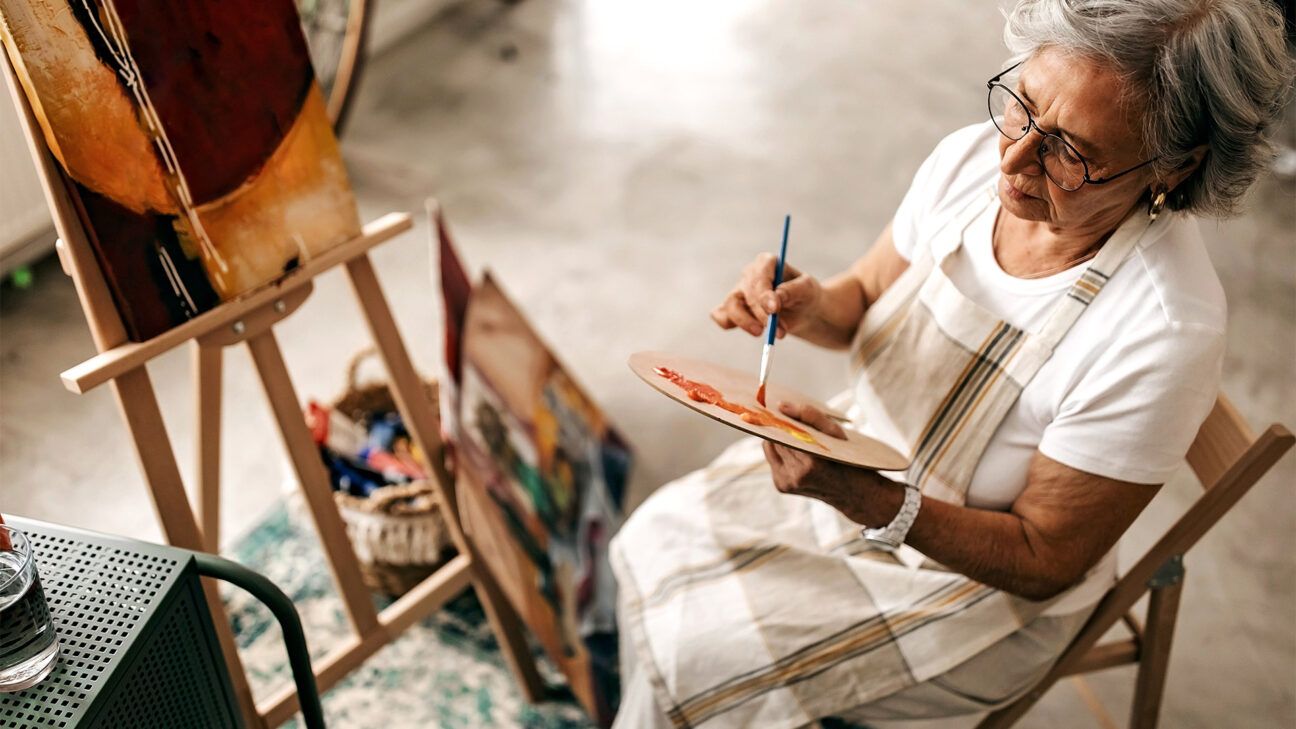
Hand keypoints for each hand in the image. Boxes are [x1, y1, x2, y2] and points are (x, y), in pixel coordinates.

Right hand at [710, 253, 822, 338]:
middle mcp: (749, 275)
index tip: (774, 310)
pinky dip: (728, 324)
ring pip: (731, 305)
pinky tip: (750, 330)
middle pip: (747, 293)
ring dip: (746, 323)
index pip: (760, 274)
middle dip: (762, 315)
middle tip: (779, 332)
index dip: (764, 292)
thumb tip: (776, 296)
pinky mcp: (732, 309)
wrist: (802, 311)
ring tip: (764, 334)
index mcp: (766, 263)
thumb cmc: (805, 295)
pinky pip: (721, 316)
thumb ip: (793, 290)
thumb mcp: (807, 290)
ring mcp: (738, 292)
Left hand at [762, 402, 900, 523]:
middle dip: (781, 429)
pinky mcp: (781, 486)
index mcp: (811, 463)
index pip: (783, 432)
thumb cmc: (847, 459)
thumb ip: (810, 415)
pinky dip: (782, 453)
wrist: (852, 493)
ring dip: (780, 441)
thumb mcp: (835, 432)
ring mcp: (786, 483)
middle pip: (773, 441)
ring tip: (797, 438)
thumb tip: (781, 406)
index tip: (782, 410)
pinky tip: (796, 452)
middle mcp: (795, 476)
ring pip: (770, 450)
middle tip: (791, 421)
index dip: (782, 420)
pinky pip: (774, 460)